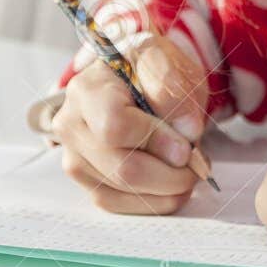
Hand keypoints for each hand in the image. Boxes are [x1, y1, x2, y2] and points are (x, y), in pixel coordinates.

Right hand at [52, 35, 209, 214]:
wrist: (134, 81)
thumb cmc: (149, 72)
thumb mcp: (167, 62)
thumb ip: (174, 89)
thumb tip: (186, 132)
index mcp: (87, 89)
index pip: (115, 127)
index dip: (156, 141)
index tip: (186, 146)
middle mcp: (71, 125)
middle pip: (122, 168)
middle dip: (169, 174)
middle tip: (196, 166)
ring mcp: (74, 156)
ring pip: (121, 191)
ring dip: (165, 191)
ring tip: (188, 174)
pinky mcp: (85, 180)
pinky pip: (117, 204)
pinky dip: (151, 201)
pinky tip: (171, 189)